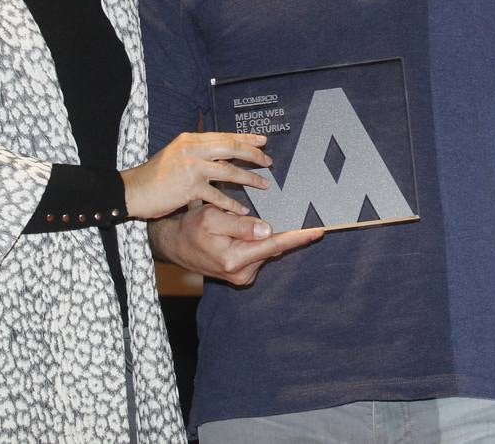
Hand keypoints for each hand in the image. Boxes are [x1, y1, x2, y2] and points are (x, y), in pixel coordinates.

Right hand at [120, 132, 270, 219]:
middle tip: (268, 162)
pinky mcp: (189, 188)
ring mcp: (191, 168)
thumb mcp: (177, 154)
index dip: (246, 138)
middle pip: (231, 148)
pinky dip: (231, 204)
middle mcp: (193, 150)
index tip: (263, 141)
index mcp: (191, 140)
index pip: (225, 136)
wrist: (133, 191)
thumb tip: (222, 151)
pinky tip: (242, 209)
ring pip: (229, 171)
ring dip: (249, 179)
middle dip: (253, 155)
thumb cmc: (155, 175)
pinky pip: (217, 196)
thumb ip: (198, 151)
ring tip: (264, 185)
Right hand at [148, 203, 323, 285]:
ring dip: (261, 236)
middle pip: (272, 246)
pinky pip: (258, 253)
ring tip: (234, 227)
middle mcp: (242, 273)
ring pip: (265, 249)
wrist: (176, 245)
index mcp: (235, 259)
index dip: (298, 237)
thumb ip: (241, 225)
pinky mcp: (242, 274)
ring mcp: (243, 276)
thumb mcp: (213, 218)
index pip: (274, 245)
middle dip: (276, 230)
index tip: (318, 231)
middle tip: (265, 217)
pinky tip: (240, 235)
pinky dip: (256, 242)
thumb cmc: (192, 229)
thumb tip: (268, 230)